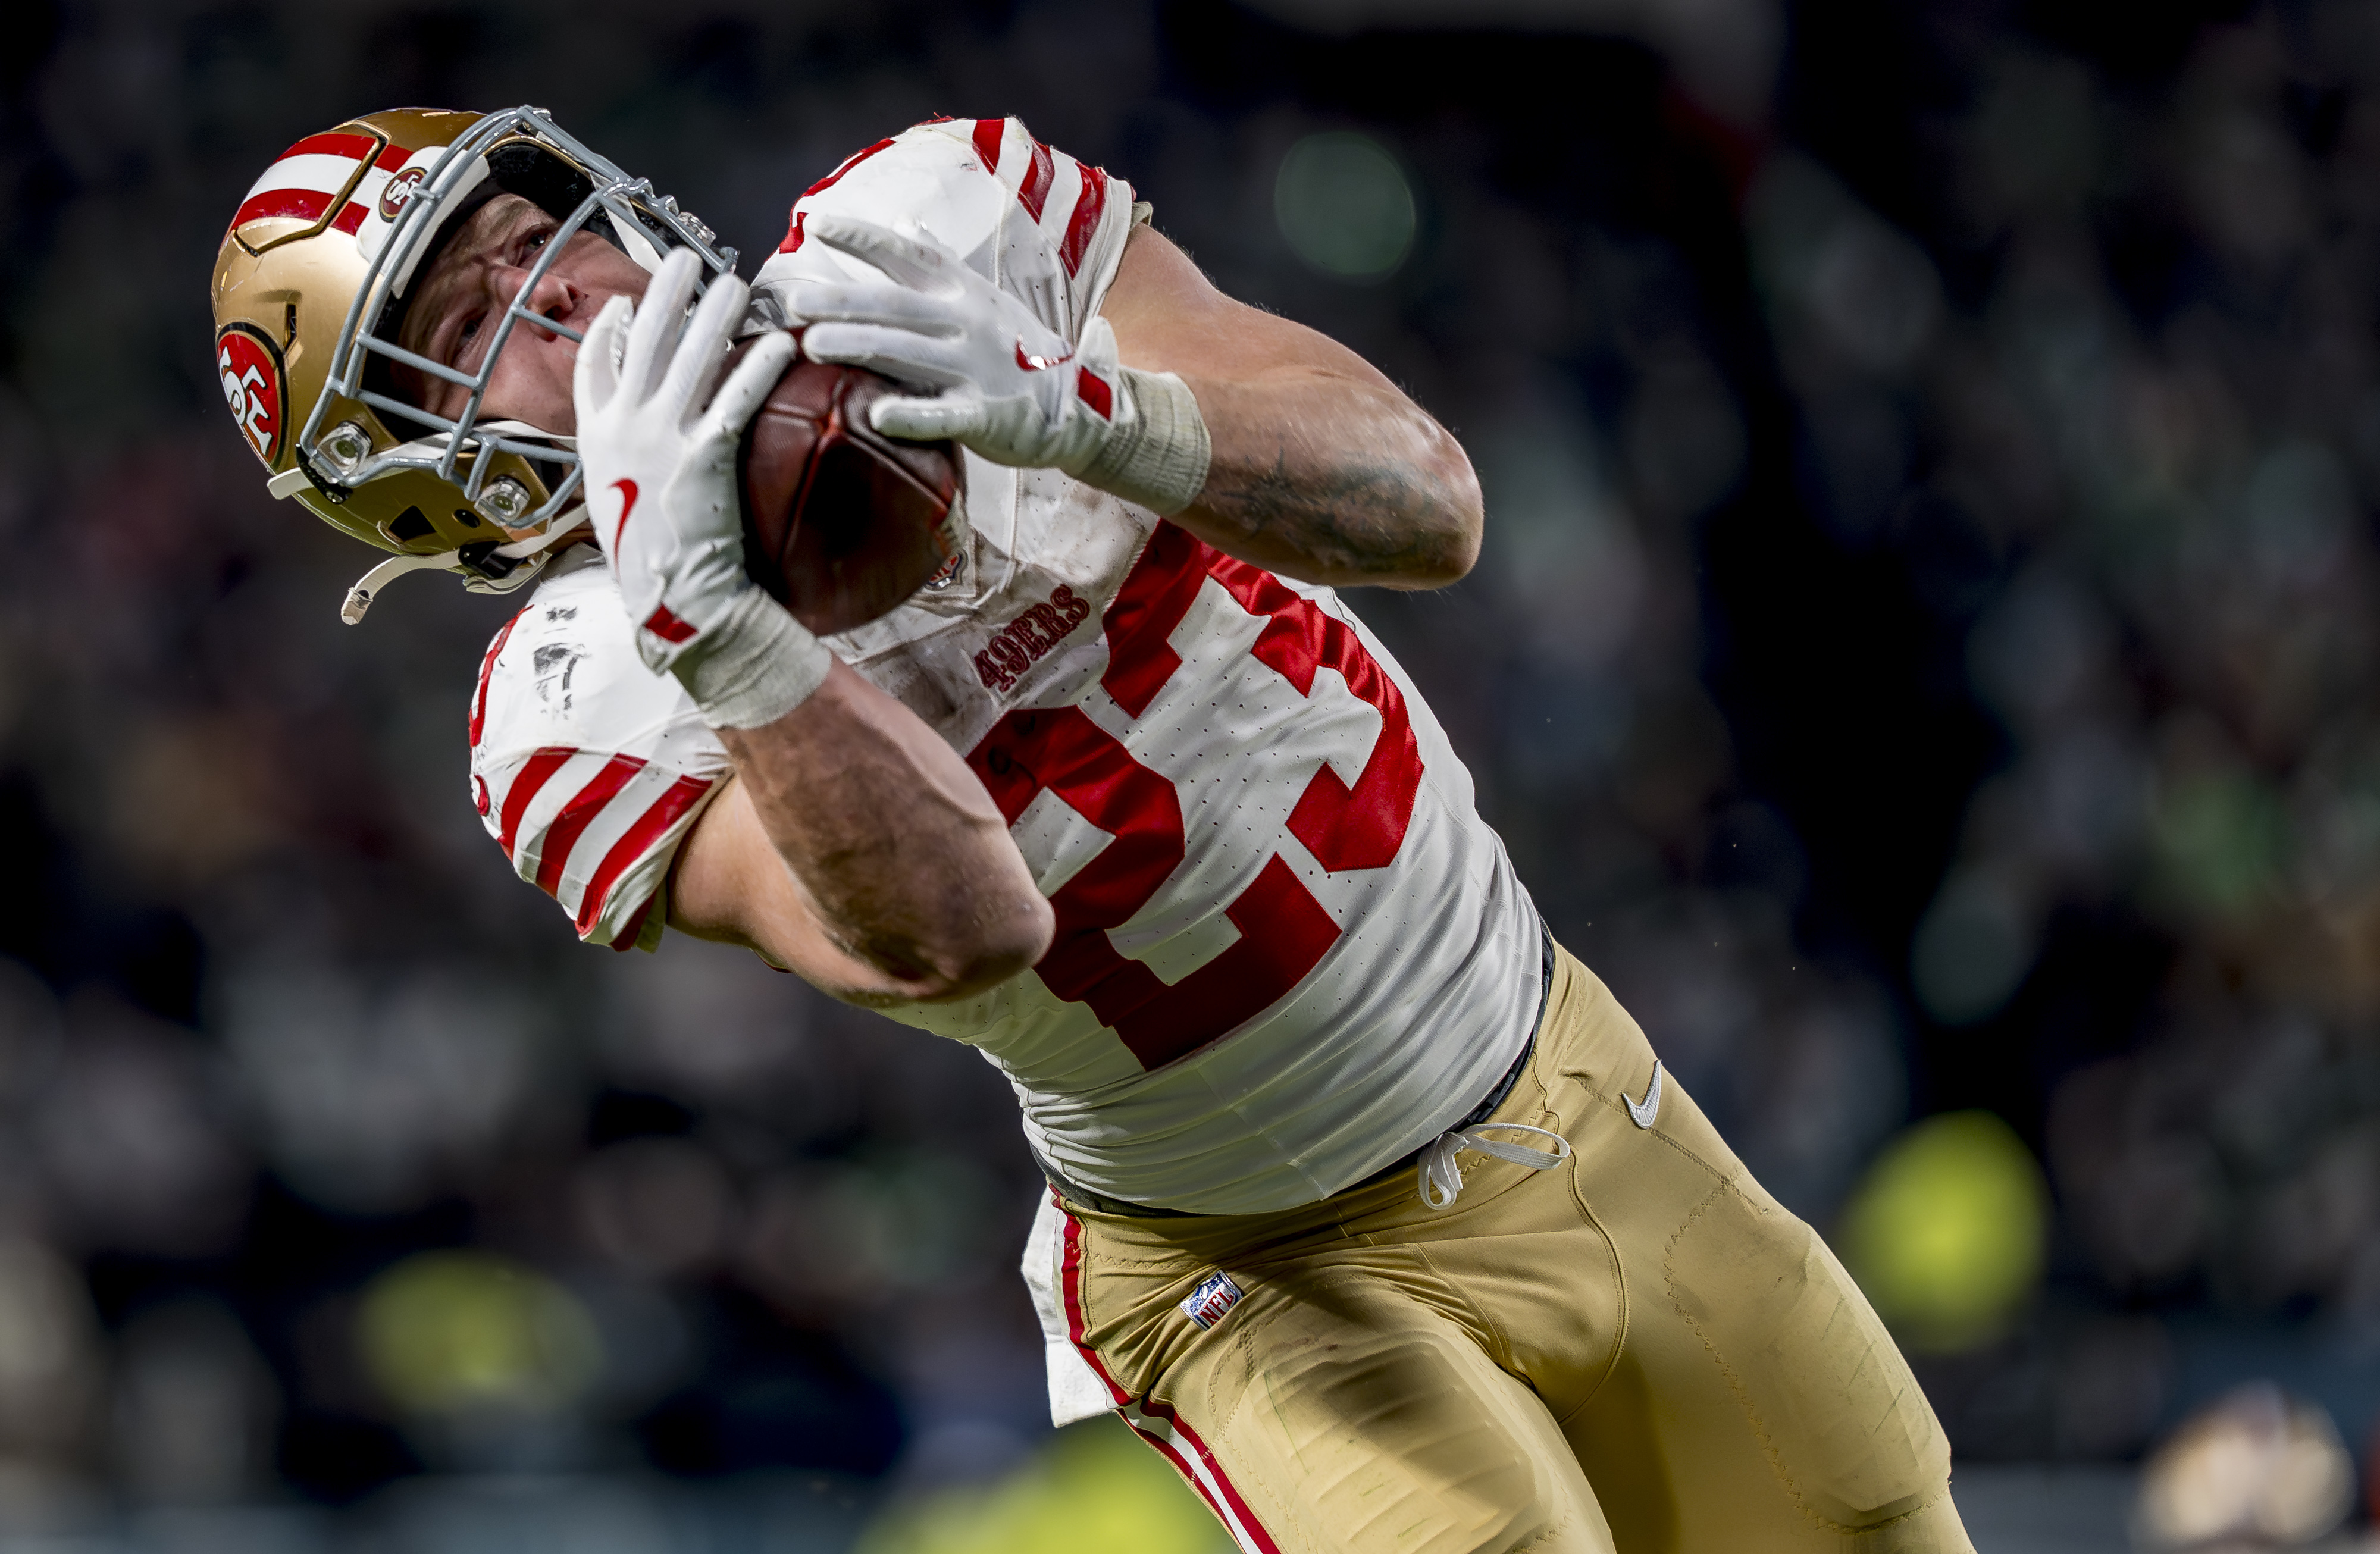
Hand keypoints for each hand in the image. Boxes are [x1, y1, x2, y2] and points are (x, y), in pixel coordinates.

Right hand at [574, 249, 797, 673]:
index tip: (622, 306)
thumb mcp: (617, 503)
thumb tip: (640, 433)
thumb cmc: (652, 561)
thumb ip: (621, 461)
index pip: (592, 371)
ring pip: (690, 358)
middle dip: (664, 294)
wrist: (672, 600)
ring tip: (737, 282)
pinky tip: (781, 345)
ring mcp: (661, 439)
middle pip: (644, 343)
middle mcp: (623, 429)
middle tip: (686, 258)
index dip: (605, 333)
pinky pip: (734, 398)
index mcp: (596, 438)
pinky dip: (757, 367)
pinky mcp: (703, 457)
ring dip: (714, 313)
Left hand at [785, 215, 1127, 472]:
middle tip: (796, 303)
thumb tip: (906, 225)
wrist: (1079, 404)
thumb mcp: (988, 298)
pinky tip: (875, 414)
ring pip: (909, 353)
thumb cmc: (1021, 350)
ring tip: (810, 346)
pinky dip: (911, 414)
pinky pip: (944, 415)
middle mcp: (969, 324)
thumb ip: (943, 266)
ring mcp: (978, 369)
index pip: (909, 256)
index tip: (817, 225)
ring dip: (858, 347)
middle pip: (896, 307)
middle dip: (843, 301)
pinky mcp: (988, 415)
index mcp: (966, 293)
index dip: (864, 239)